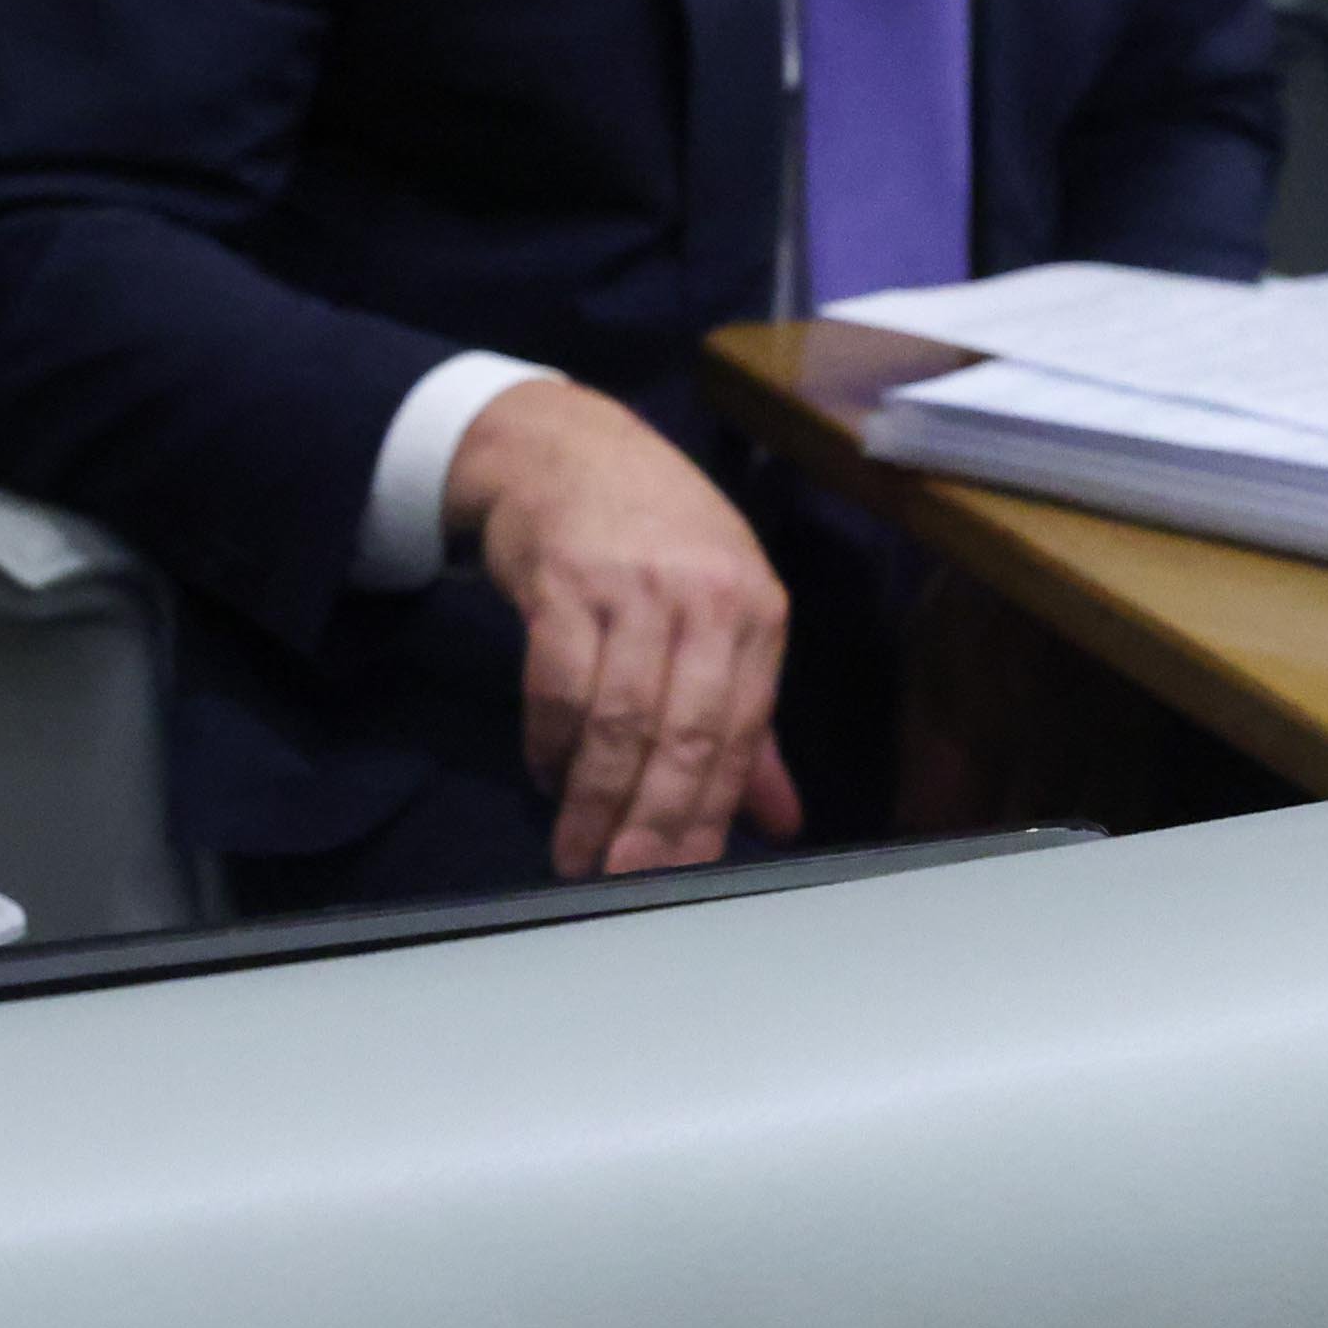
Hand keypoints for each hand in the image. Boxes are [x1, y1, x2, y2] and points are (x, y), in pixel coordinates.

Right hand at [444, 378, 805, 880]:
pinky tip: (547, 772)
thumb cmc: (654, 537)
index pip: (741, 731)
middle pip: (683, 732)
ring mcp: (633, 585)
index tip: (684, 874)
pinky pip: (557, 684)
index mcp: (757, 611)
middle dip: (653, 820)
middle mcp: (704, 596)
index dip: (711, 811)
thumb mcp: (720, 611)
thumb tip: (781, 821)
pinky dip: (550, 740)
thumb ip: (751, 721)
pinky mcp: (563, 578)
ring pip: (618, 718)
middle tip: (624, 880)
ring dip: (594, 796)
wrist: (565, 446)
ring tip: (576, 851)